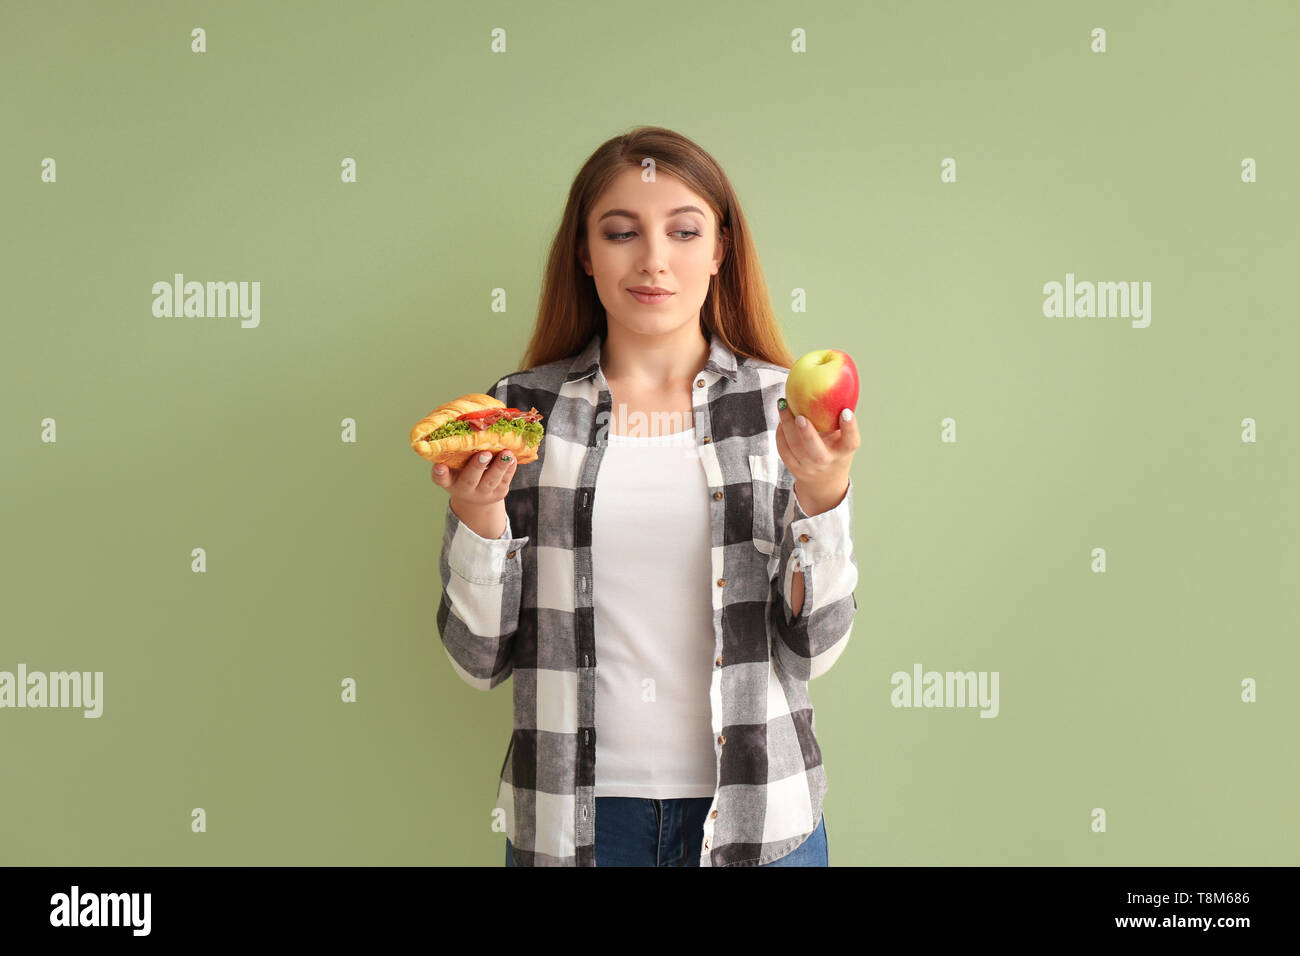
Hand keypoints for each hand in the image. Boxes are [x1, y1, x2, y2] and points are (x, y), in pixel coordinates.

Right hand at [431, 449, 517, 507]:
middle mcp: (464, 489)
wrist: (477, 498)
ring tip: (507, 454)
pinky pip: (505, 480)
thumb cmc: (463, 471)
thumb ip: (458, 451)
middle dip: (477, 466)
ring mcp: (482, 493)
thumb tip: (470, 422)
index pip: (441, 479)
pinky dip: (510, 468)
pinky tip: (513, 457)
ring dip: (499, 466)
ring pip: (491, 481)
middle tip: (484, 454)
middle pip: (469, 479)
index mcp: (449, 481)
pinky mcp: (498, 493)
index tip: (439, 466)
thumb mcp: (456, 465)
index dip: (440, 473)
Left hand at [776, 398, 858, 514]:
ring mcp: (809, 467)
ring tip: (783, 405)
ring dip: (786, 426)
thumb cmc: (836, 447)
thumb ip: (837, 417)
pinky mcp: (794, 468)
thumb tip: (832, 381)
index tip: (846, 412)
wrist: (824, 480)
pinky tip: (782, 418)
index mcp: (844, 451)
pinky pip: (783, 449)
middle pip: (816, 451)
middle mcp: (827, 461)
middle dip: (807, 434)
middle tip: (800, 416)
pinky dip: (781, 433)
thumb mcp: (843, 437)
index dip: (850, 428)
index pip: (850, 441)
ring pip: (794, 448)